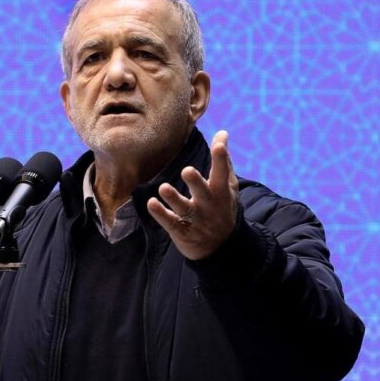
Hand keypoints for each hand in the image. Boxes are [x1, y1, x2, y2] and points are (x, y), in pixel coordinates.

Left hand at [147, 130, 238, 260]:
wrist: (221, 247)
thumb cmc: (222, 208)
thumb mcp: (228, 187)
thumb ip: (224, 161)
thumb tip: (222, 133)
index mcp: (221, 192)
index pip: (222, 173)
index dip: (221, 159)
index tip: (219, 144)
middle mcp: (209, 205)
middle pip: (203, 192)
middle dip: (196, 182)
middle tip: (187, 170)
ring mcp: (196, 220)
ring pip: (184, 209)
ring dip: (173, 199)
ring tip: (163, 188)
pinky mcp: (183, 232)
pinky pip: (171, 223)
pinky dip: (161, 214)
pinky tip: (151, 203)